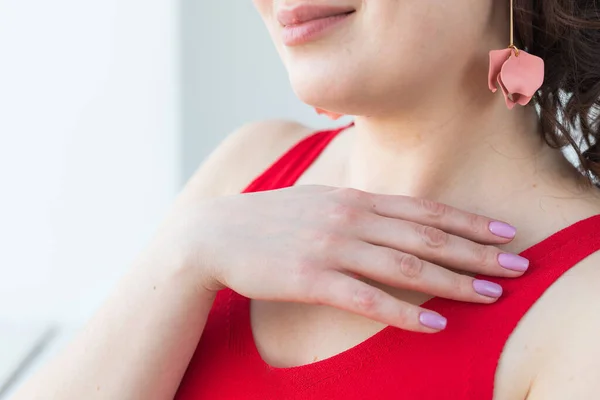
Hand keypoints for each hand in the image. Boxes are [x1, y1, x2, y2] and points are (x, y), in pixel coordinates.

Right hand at [159, 186, 527, 332]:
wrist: (212, 235)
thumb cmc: (269, 220)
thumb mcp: (317, 200)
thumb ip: (356, 205)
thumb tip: (392, 213)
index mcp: (352, 197)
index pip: (423, 210)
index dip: (467, 222)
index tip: (503, 233)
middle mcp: (348, 217)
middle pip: (425, 237)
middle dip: (476, 252)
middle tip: (516, 266)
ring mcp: (330, 248)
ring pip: (405, 266)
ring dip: (452, 282)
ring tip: (489, 296)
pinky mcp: (311, 279)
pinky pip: (368, 299)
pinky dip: (405, 313)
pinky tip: (434, 325)